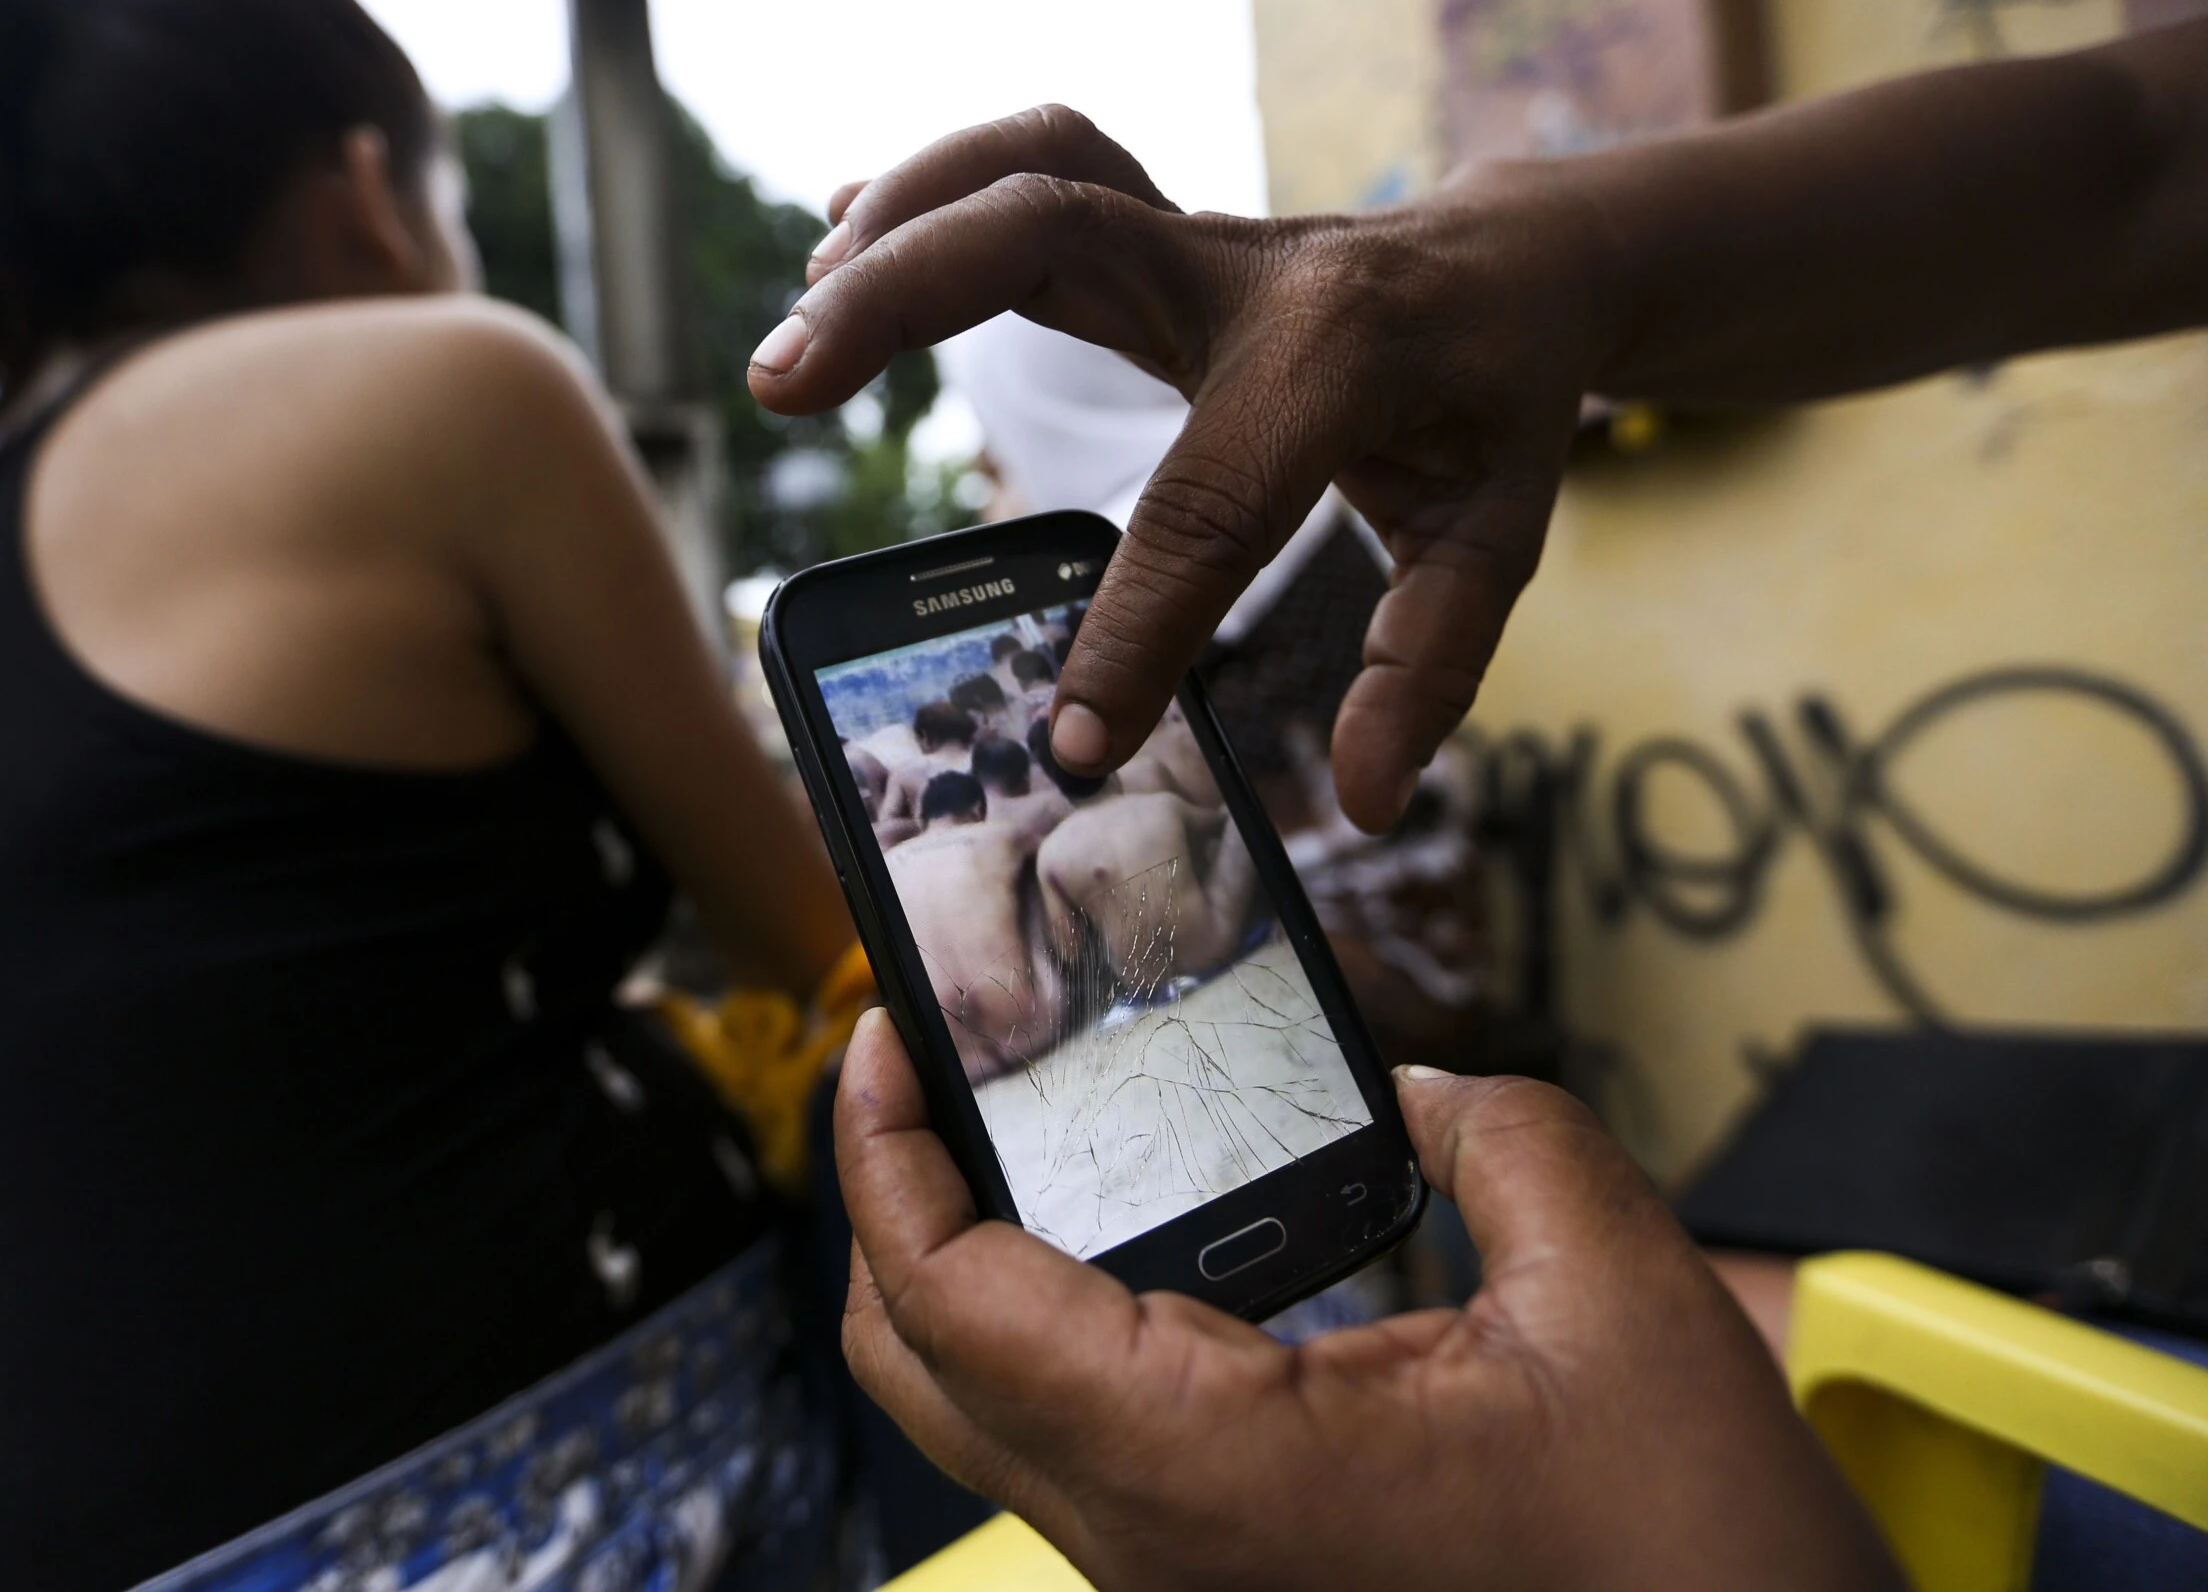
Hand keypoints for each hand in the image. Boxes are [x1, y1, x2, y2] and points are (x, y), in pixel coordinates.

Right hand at [748, 107, 1607, 829]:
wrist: (1520, 262)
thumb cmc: (1500, 403)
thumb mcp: (1499, 538)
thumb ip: (1425, 667)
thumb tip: (1366, 802)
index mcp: (1344, 355)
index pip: (1211, 502)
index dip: (1137, 633)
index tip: (1073, 742)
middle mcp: (1252, 270)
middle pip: (1053, 229)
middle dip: (903, 294)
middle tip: (783, 384)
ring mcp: (1194, 233)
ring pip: (1030, 164)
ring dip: (901, 221)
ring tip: (801, 322)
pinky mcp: (1153, 229)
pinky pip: (1029, 172)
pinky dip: (926, 194)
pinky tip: (839, 240)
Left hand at [832, 1010, 1901, 1591]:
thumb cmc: (1693, 1562)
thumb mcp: (1620, 1298)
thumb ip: (1502, 1142)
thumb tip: (1420, 1093)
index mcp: (1203, 1470)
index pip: (946, 1301)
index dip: (880, 1155)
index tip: (887, 1036)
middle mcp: (1152, 1543)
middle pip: (918, 1367)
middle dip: (891, 1206)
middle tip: (931, 1076)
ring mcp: (1178, 1575)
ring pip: (986, 1416)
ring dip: (966, 1268)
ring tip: (1018, 1134)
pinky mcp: (1222, 1577)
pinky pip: (1078, 1445)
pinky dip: (1055, 1328)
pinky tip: (1132, 1238)